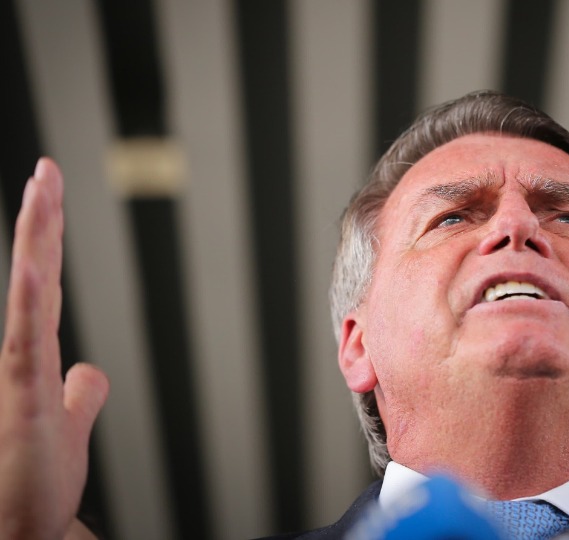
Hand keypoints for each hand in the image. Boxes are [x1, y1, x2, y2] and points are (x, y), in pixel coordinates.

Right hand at [0, 159, 108, 539]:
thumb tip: (92, 371)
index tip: (49, 189)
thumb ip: (80, 394)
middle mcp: (23, 357)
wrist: (24, 530)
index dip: (48, 236)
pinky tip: (36, 267)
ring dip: (37, 241)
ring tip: (42, 189)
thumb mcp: (67, 425)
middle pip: (37, 274)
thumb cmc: (35, 483)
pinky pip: (25, 342)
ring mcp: (18, 375)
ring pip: (30, 295)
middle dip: (42, 220)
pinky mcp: (20, 400)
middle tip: (48, 168)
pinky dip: (30, 302)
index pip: (46, 283)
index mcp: (36, 356)